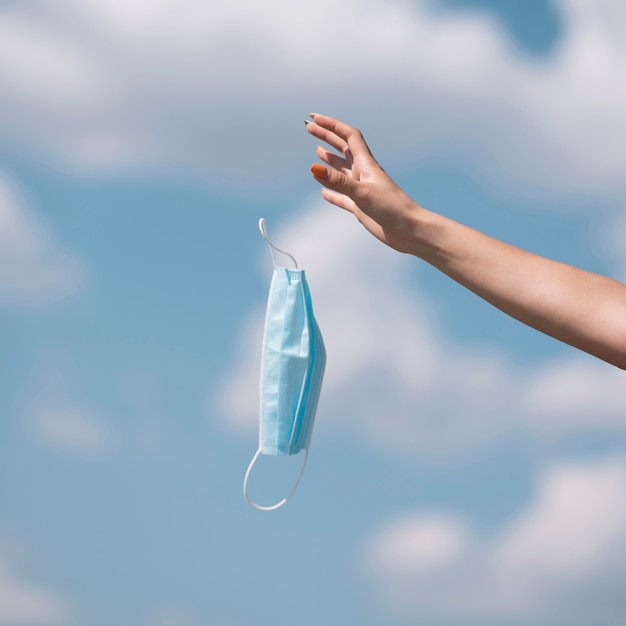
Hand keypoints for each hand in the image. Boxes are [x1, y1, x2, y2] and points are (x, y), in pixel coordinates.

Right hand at [306, 113, 423, 253]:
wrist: (408, 229)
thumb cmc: (392, 208)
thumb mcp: (362, 193)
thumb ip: (338, 181)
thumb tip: (314, 168)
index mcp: (366, 164)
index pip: (348, 136)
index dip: (331, 125)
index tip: (314, 118)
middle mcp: (363, 174)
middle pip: (342, 149)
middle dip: (326, 137)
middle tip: (309, 128)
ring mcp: (361, 190)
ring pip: (342, 171)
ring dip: (329, 160)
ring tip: (317, 151)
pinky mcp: (360, 207)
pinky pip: (342, 197)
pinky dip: (332, 193)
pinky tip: (324, 192)